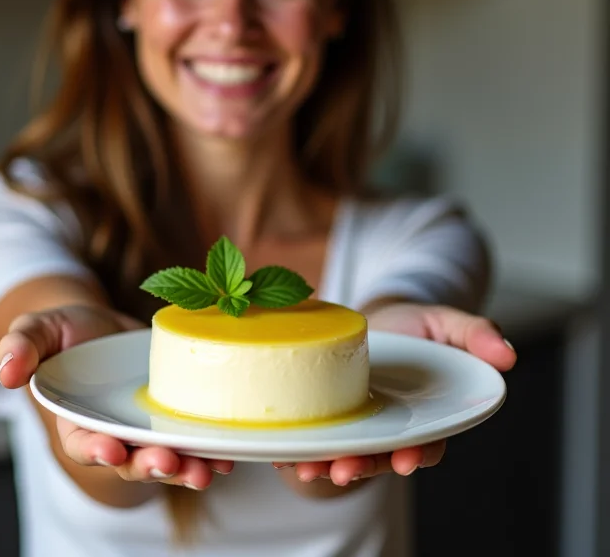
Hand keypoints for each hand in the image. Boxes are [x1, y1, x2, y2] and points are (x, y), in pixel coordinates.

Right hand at [0, 304, 233, 489]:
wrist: (101, 325)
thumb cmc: (65, 331)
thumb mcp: (38, 329)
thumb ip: (21, 346)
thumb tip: (6, 372)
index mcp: (75, 421)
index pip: (82, 443)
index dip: (96, 450)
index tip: (112, 451)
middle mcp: (112, 433)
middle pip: (130, 460)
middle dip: (150, 466)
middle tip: (171, 463)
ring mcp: (144, 429)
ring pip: (165, 458)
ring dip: (186, 468)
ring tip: (208, 471)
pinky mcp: (170, 416)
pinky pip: (191, 439)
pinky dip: (209, 451)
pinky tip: (228, 455)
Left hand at [275, 301, 516, 486]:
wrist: (375, 317)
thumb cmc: (415, 322)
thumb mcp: (446, 321)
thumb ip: (476, 334)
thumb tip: (508, 355)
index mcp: (426, 415)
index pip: (426, 444)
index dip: (417, 454)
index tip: (405, 461)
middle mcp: (392, 427)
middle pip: (379, 457)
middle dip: (362, 467)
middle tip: (342, 471)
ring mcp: (359, 424)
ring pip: (346, 453)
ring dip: (326, 464)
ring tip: (306, 467)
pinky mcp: (330, 414)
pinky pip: (317, 436)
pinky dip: (300, 447)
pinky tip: (281, 451)